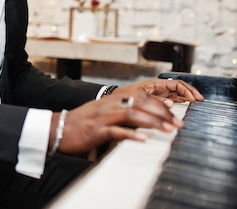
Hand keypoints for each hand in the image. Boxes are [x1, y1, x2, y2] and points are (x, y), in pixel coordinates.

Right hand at [52, 91, 183, 154]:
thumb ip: (123, 111)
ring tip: (168, 131)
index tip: (175, 114)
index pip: (142, 97)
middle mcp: (109, 105)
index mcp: (112, 99)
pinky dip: (131, 134)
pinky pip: (116, 131)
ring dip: (152, 122)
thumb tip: (145, 115)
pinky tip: (143, 139)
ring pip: (132, 114)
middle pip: (141, 103)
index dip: (161, 105)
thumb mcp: (104, 112)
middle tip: (178, 124)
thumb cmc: (82, 122)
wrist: (58, 128)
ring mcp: (103, 117)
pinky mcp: (96, 131)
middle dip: (162, 113)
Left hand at [112, 78, 203, 106]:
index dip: (188, 90)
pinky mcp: (156, 101)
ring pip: (176, 94)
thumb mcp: (138, 99)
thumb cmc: (123, 97)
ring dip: (186, 99)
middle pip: (179, 88)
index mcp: (154, 83)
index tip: (196, 98)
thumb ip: (154, 101)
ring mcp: (158, 94)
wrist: (112, 103)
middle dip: (190, 93)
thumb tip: (170, 104)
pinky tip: (184, 107)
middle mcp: (158, 88)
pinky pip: (171, 100)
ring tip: (195, 105)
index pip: (177, 83)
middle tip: (200, 101)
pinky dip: (179, 103)